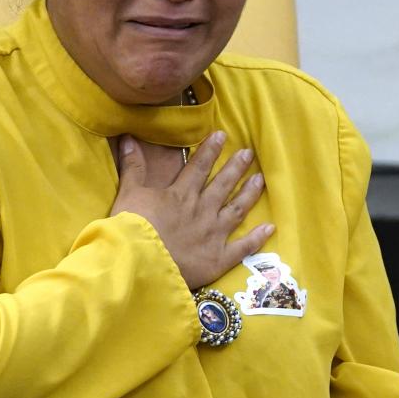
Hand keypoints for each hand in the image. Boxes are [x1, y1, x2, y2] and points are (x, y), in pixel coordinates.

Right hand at [110, 132, 271, 290]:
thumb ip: (132, 167)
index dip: (210, 150)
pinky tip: (271, 228)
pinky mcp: (219, 257)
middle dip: (236, 167)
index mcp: (181, 194)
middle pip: (223, 185)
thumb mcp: (128, 193)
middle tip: (248, 153)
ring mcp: (214, 233)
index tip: (222, 135)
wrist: (138, 262)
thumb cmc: (130, 228)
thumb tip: (128, 138)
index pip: (199, 167)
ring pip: (237, 209)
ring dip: (249, 194)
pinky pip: (244, 247)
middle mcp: (203, 210)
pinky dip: (258, 238)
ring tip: (260, 180)